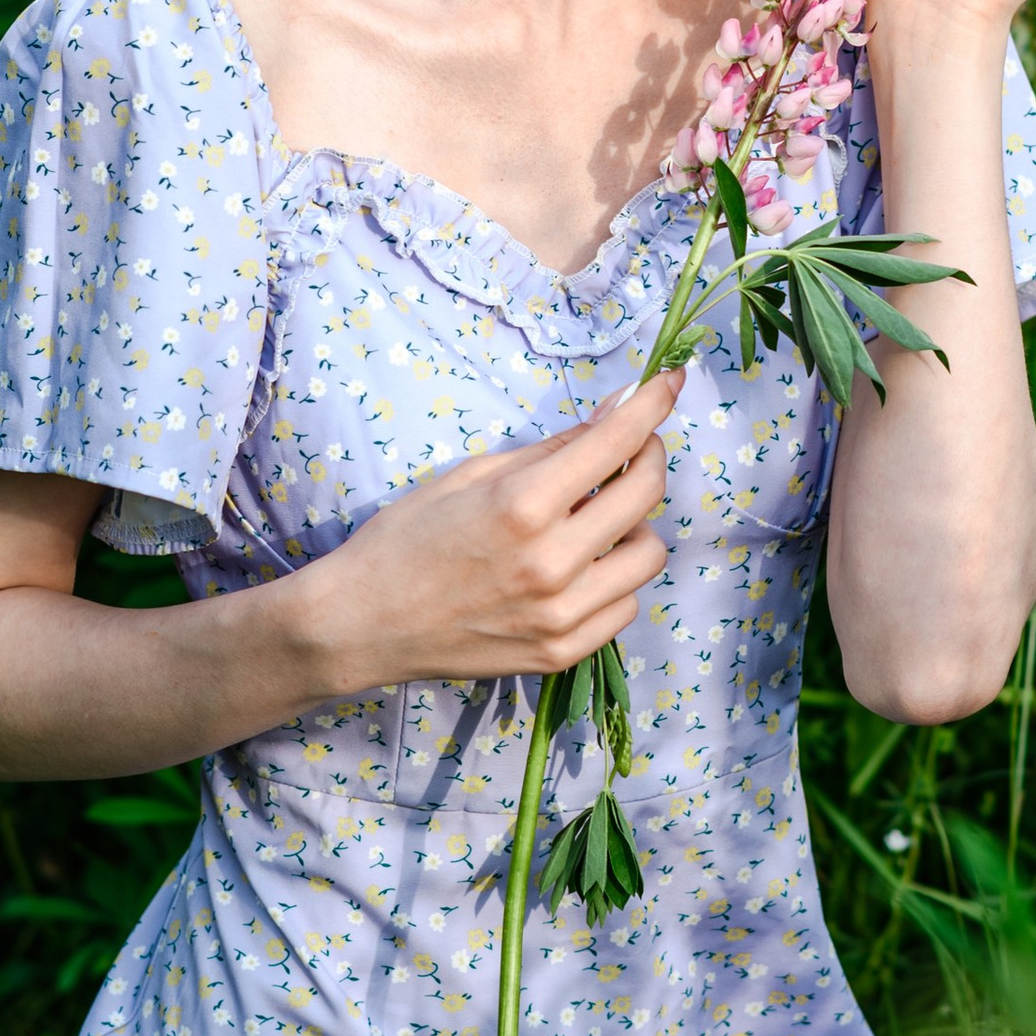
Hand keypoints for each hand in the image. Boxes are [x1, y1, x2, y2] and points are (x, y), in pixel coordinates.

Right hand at [301, 369, 683, 694]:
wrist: (363, 623)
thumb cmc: (406, 539)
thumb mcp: (471, 474)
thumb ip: (550, 449)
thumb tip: (614, 415)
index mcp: (523, 505)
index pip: (616, 442)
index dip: (653, 403)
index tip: (672, 380)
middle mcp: (552, 562)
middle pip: (646, 494)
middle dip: (647, 457)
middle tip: (629, 449)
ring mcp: (561, 616)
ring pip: (648, 555)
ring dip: (633, 526)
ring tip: (595, 520)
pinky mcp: (561, 654)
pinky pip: (625, 606)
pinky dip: (613, 580)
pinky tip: (579, 569)